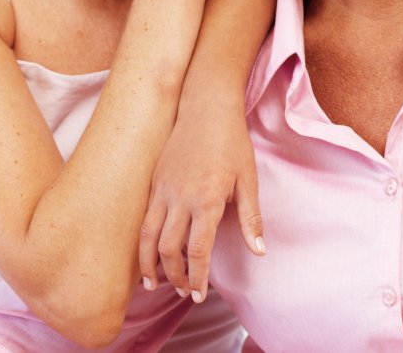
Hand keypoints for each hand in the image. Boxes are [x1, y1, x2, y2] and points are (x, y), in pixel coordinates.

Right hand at [138, 97, 263, 302]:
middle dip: (175, 277)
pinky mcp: (153, 181)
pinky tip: (148, 253)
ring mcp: (162, 189)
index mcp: (206, 200)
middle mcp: (179, 198)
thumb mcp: (248, 180)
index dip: (197, 277)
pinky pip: (144, 218)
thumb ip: (251, 218)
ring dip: (151, 264)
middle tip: (183, 293)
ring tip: (155, 283)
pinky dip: (143, 241)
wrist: (206, 106)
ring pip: (148, 237)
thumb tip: (259, 251)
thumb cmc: (232, 143)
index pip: (197, 250)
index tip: (200, 296)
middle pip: (169, 250)